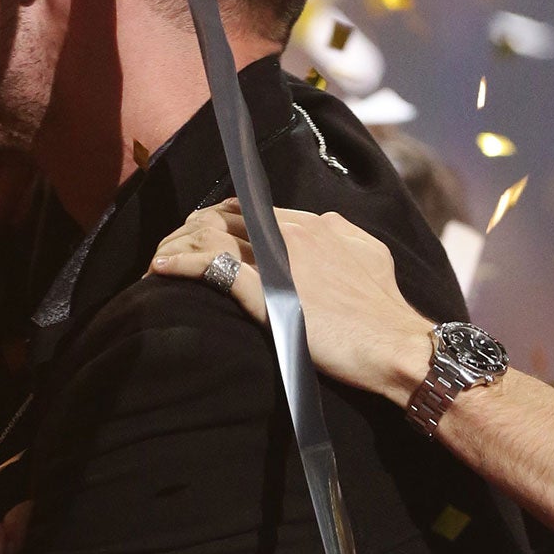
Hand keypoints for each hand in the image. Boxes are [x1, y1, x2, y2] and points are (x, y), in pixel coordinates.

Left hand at [147, 201, 436, 401]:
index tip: (199, 236)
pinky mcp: (264, 291)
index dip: (216, 220)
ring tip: (157, 262)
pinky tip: (160, 271)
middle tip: (170, 250)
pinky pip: (208, 266)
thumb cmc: (384, 311)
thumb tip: (323, 226)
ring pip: (208, 236)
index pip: (248, 209)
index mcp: (313, 223)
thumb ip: (341, 235)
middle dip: (188, 230)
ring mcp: (276, 260)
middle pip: (221, 218)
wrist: (396, 345)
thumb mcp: (369, 255)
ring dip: (175, 246)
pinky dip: (178, 265)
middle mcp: (291, 233)